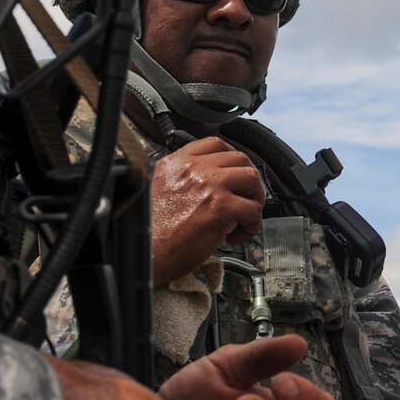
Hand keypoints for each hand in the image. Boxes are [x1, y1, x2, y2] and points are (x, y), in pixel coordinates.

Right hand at [151, 136, 265, 282]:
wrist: (144, 256)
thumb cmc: (151, 234)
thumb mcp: (159, 191)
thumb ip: (183, 179)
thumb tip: (212, 184)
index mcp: (176, 163)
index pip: (215, 144)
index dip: (232, 159)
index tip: (235, 175)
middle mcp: (192, 169)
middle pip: (240, 159)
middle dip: (249, 181)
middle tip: (245, 200)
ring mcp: (209, 185)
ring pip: (252, 179)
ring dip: (255, 199)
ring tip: (243, 218)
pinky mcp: (221, 208)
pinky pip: (253, 209)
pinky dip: (252, 224)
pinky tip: (236, 235)